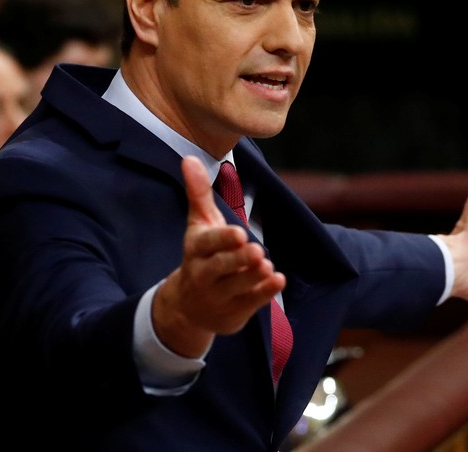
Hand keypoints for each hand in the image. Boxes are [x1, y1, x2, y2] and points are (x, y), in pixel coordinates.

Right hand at [152, 156, 285, 356]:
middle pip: (220, 267)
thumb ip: (198, 193)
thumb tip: (189, 157)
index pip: (207, 244)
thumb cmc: (200, 255)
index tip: (238, 233)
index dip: (222, 240)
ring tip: (267, 265)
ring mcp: (219, 295)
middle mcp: (203, 274)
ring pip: (236, 286)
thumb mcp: (198, 224)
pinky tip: (279, 280)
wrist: (188, 307)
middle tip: (257, 250)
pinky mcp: (234, 311)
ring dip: (253, 277)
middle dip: (237, 260)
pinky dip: (265, 293)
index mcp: (195, 250)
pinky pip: (250, 302)